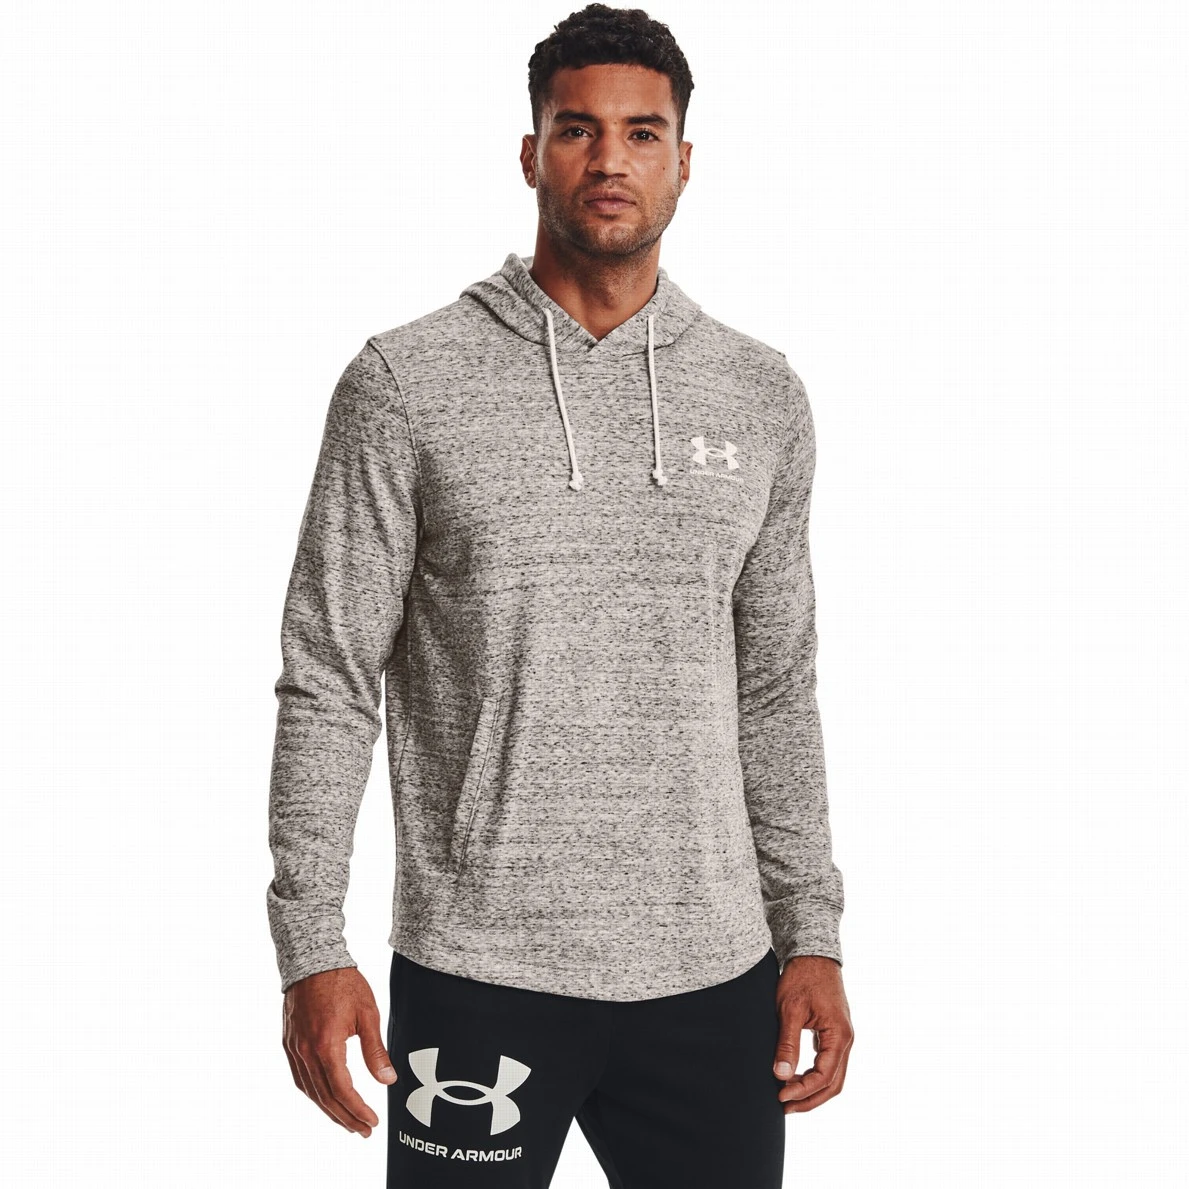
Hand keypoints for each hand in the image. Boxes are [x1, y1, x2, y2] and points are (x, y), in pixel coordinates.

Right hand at [282, 966, 397, 1135]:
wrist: (313, 961)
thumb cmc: (343, 983)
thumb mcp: (368, 1013)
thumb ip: (375, 1050)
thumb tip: (388, 1080)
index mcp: (326, 1045)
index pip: (342, 1090)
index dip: (357, 1110)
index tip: (371, 1122)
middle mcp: (306, 1051)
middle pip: (325, 1097)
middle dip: (345, 1118)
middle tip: (362, 1130)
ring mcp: (294, 1049)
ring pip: (310, 1091)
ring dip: (329, 1110)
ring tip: (346, 1122)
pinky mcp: (289, 1043)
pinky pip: (300, 1078)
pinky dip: (314, 1094)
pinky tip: (325, 1099)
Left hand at [772, 955, 852, 1112]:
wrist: (813, 954)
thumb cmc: (802, 977)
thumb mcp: (790, 1009)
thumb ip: (787, 1043)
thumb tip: (781, 1075)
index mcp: (839, 1035)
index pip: (824, 1076)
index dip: (802, 1091)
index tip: (780, 1095)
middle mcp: (846, 1039)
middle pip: (833, 1083)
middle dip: (809, 1099)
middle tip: (784, 1106)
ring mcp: (842, 1037)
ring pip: (833, 1076)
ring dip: (812, 1090)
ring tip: (788, 1097)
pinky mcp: (834, 1033)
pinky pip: (829, 1063)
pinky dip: (814, 1076)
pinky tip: (796, 1078)